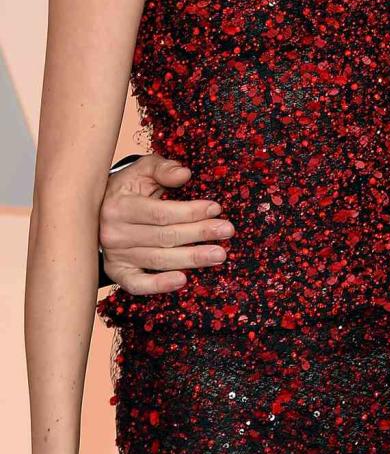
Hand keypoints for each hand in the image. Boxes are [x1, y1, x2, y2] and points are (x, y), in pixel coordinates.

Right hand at [99, 154, 233, 294]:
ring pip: (158, 259)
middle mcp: (114, 233)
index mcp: (119, 205)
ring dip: (192, 259)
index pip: (160, 213)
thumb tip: (184, 174)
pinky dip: (159, 285)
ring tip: (220, 254)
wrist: (98, 212)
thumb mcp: (141, 170)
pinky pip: (138, 284)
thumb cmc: (128, 188)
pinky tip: (182, 280)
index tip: (216, 208)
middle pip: (164, 237)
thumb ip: (162, 168)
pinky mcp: (117, 272)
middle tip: (227, 231)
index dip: (190, 212)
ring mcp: (115, 255)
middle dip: (199, 233)